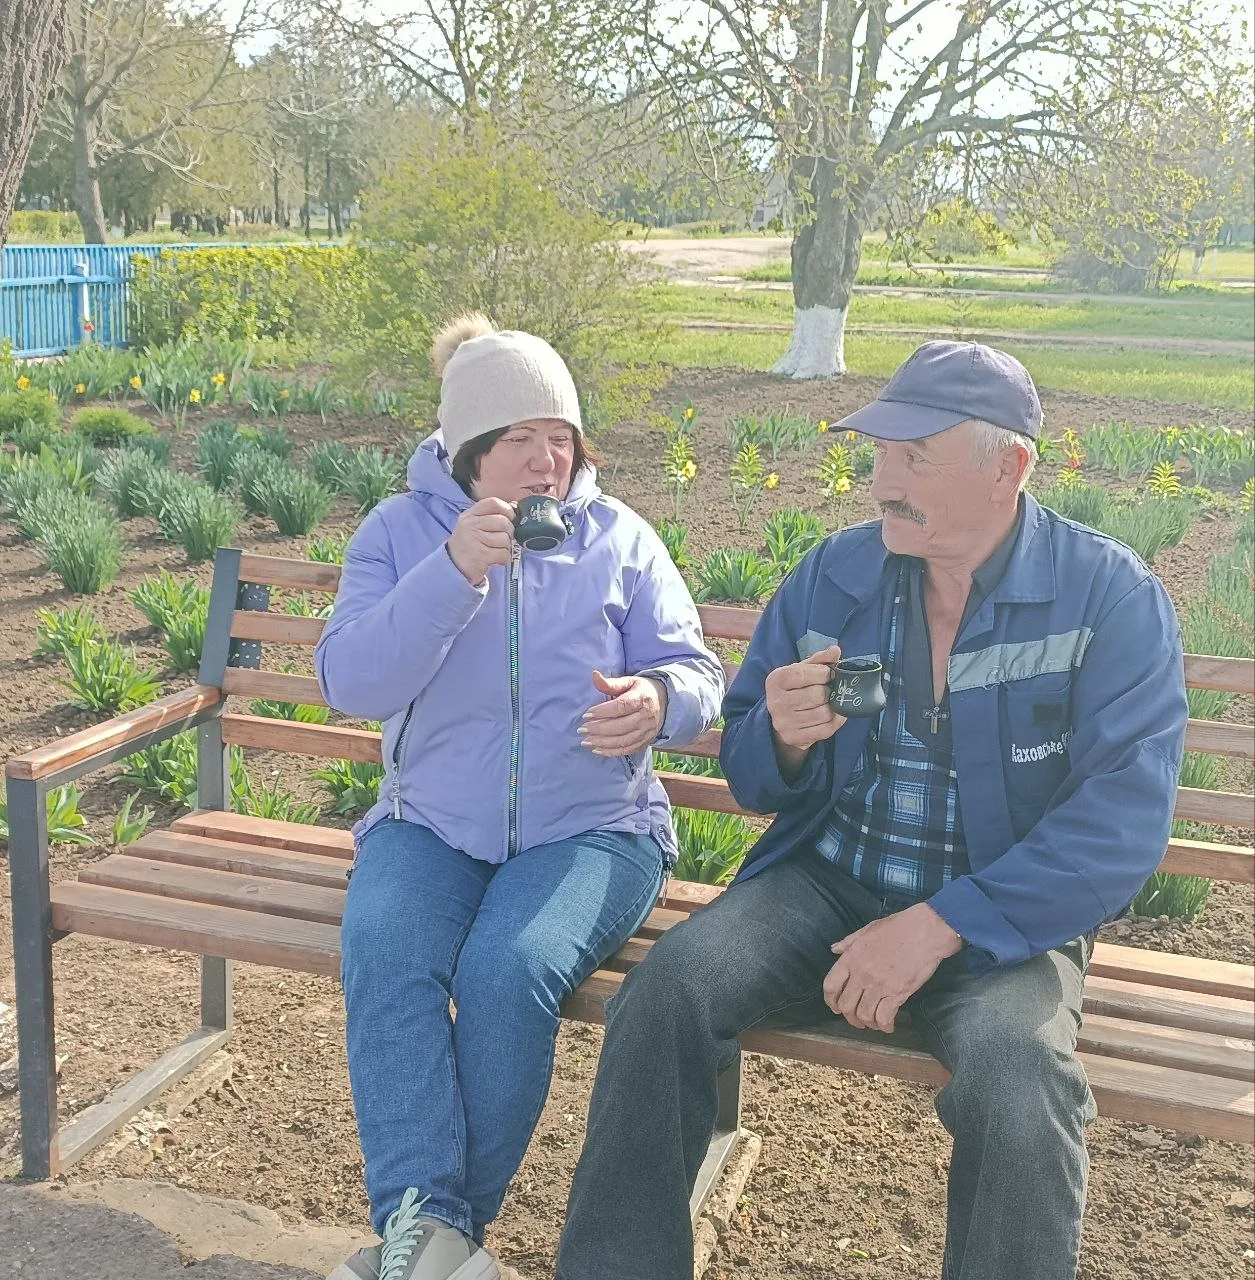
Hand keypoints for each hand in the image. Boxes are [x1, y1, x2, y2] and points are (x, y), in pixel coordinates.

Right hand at [447, 498, 515, 585]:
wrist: (454, 564)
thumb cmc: (469, 542)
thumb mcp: (473, 524)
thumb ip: (490, 515)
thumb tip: (515, 508)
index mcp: (470, 514)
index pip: (493, 503)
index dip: (507, 509)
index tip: (510, 517)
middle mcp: (471, 525)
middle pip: (503, 521)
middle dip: (509, 531)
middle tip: (505, 538)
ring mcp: (475, 540)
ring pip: (505, 538)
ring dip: (506, 546)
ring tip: (497, 549)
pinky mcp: (481, 555)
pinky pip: (503, 553)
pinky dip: (504, 558)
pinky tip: (497, 559)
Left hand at [580, 671, 667, 756]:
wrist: (664, 702)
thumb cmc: (641, 690)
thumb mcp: (628, 682)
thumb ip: (610, 683)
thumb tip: (594, 675)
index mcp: (642, 699)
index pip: (621, 707)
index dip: (602, 712)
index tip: (586, 715)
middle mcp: (646, 717)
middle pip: (621, 726)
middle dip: (598, 730)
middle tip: (581, 730)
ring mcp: (646, 731)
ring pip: (623, 741)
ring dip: (602, 743)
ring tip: (585, 741)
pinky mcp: (645, 741)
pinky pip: (627, 750)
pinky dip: (611, 752)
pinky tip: (597, 750)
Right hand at [765, 643, 846, 756]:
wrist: (780, 720)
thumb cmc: (794, 690)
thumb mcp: (802, 671)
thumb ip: (819, 660)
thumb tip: (835, 650)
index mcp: (775, 680)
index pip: (802, 674)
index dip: (822, 673)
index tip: (827, 674)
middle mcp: (776, 702)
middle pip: (817, 695)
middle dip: (829, 691)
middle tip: (829, 690)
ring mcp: (784, 722)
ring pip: (824, 713)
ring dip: (833, 706)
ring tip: (830, 702)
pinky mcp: (794, 737)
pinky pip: (826, 729)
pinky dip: (836, 720)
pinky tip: (834, 714)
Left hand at [822, 903, 962, 1033]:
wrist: (925, 931)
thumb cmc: (897, 927)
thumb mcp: (867, 929)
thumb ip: (848, 942)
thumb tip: (834, 949)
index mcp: (852, 958)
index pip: (830, 986)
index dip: (830, 1000)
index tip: (835, 1007)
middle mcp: (862, 974)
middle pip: (846, 1005)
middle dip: (849, 1017)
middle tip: (857, 1019)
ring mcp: (879, 985)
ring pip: (864, 1014)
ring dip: (866, 1023)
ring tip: (872, 1024)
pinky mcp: (898, 993)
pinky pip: (884, 1017)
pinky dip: (884, 1026)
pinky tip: (887, 1026)